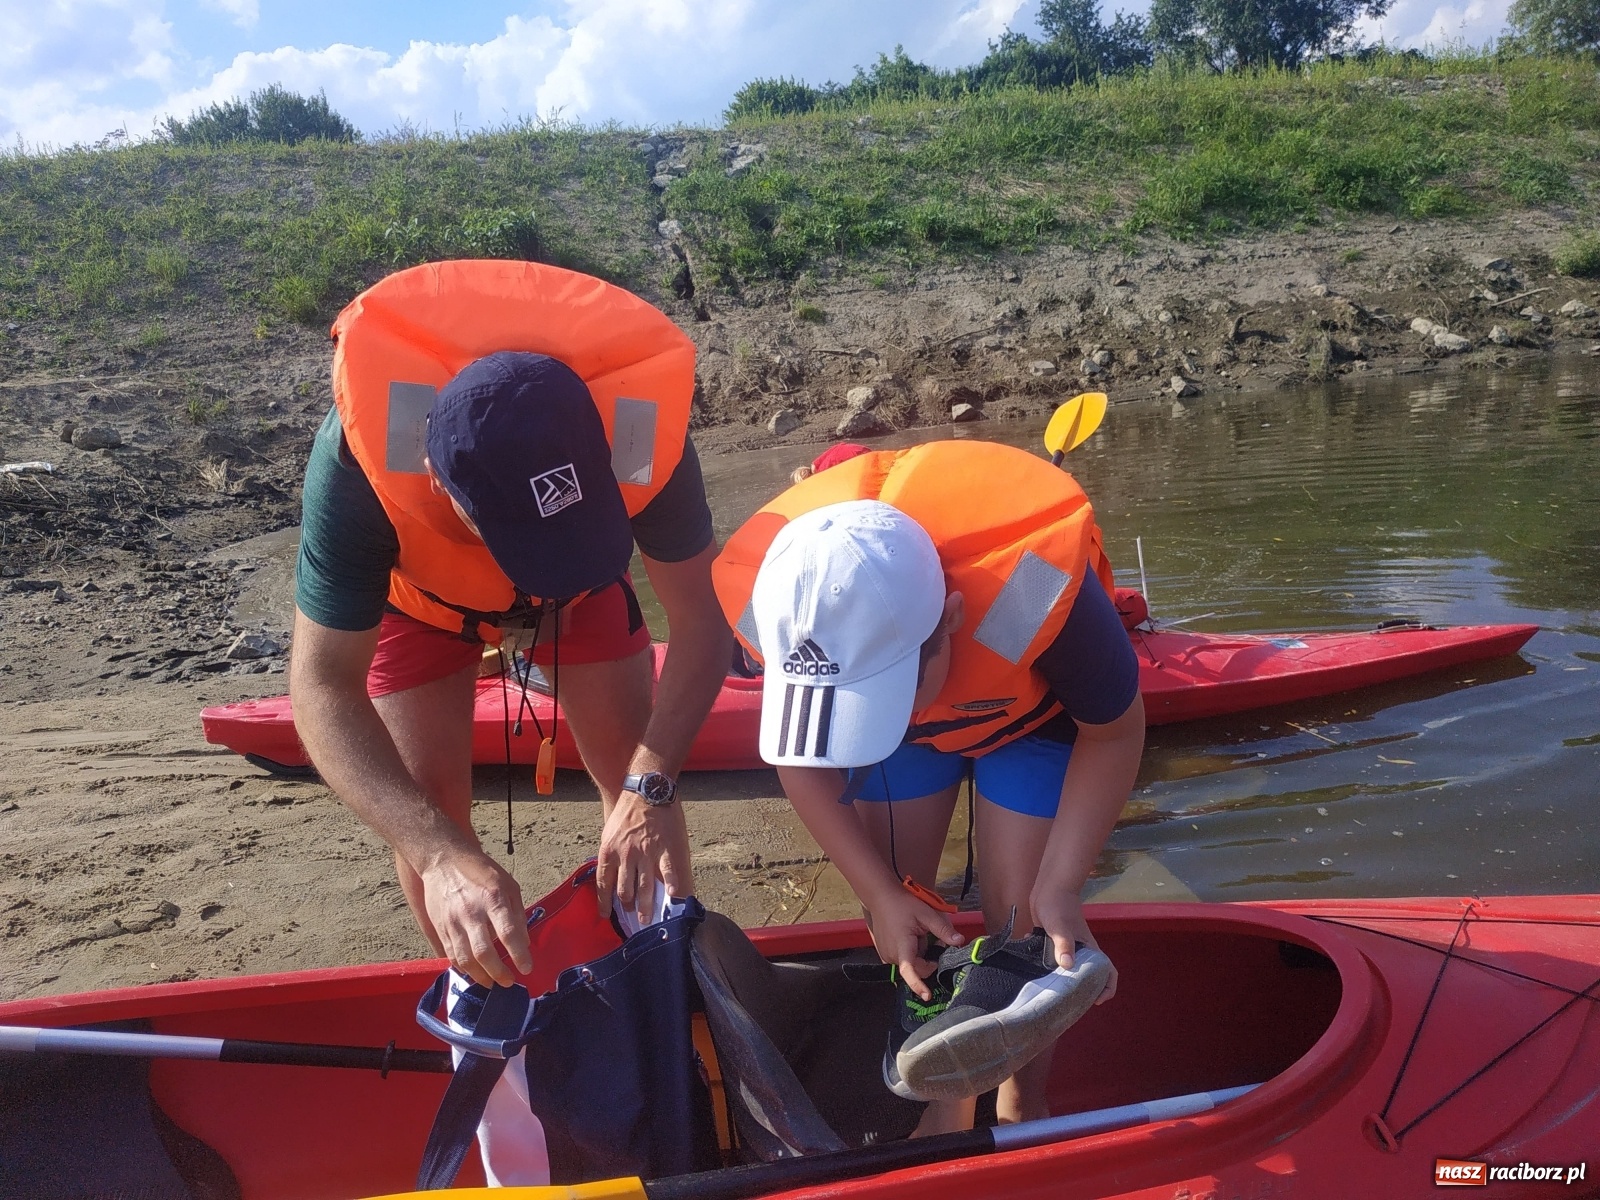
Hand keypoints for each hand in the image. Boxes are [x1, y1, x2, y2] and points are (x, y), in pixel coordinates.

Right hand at [421, 847, 531, 988]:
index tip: (527, 969)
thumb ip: (517, 913)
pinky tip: (474, 973)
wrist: (444, 860)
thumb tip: (524, 943)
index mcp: (493, 898)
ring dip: (480, 977)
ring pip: (465, 959)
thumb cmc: (481, 872)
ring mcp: (453, 922)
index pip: (508, 932)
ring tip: (492, 983)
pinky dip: (464, 969)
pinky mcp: (440, 928)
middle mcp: (471, 912)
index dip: (519, 954)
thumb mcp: (508, 885)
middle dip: (498, 973)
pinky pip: (451, 955)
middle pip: (484, 952)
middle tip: (509, 982)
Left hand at [596, 788, 691, 920]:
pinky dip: (671, 886)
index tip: (606, 916)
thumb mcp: (609, 832)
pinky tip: (673, 898)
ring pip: (644, 887)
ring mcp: (646, 853)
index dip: (604, 903)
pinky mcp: (665, 848)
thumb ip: (611, 854)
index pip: (603, 885)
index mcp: (609, 852)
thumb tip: (609, 874)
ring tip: (647, 919)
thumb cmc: (627, 810)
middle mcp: (626, 856)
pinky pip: (668, 871)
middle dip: (628, 908)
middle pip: (625, 891)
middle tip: (633, 919)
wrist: (646, 789)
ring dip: (646, 906)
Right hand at [864, 887, 964, 1001]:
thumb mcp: (926, 914)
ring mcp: (886, 955)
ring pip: (912, 964)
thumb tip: (960, 941)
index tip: (927, 996)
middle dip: (929, 958)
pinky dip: (911, 952)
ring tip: (917, 934)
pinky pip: (904, 960)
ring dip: (919, 954)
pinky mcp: (884, 954)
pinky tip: (909, 936)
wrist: (880, 897)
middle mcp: (892, 954)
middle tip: (932, 939)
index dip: (918, 985)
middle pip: (917, 967)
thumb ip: (943, 929)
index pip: (910, 970)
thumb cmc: (903, 904)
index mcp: (902, 945)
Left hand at [1029, 885, 1116, 1003]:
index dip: (1107, 988)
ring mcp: (1067, 946)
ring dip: (1061, 979)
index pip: (1108, 971)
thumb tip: (1067, 966)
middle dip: (1080, 990)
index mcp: (1089, 949)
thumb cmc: (1058, 905)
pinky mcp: (1054, 941)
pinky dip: (1045, 964)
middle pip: (1087, 975)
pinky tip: (1031, 966)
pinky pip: (1053, 958)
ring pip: (1069, 969)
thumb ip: (1063, 945)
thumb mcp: (1060, 927)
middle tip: (1067, 1002)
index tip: (1095, 1000)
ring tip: (1048, 992)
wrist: (1049, 887)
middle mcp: (1081, 950)